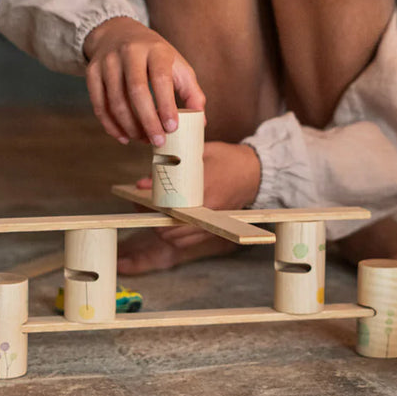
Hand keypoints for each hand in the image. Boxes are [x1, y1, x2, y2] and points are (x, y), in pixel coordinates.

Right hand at [83, 17, 205, 145]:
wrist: (118, 32)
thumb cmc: (154, 56)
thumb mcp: (177, 65)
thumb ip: (191, 91)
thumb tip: (200, 122)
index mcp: (156, 50)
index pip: (161, 78)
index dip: (166, 105)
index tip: (172, 127)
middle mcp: (130, 52)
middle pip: (136, 91)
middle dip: (148, 120)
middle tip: (158, 141)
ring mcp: (108, 61)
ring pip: (115, 100)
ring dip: (129, 126)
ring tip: (143, 140)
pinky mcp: (92, 71)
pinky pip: (99, 104)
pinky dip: (111, 125)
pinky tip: (124, 137)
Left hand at [136, 141, 261, 246]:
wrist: (255, 171)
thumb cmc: (228, 158)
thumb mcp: (200, 154)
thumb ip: (171, 168)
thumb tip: (142, 183)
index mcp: (206, 189)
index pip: (172, 208)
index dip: (153, 209)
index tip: (141, 201)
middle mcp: (210, 210)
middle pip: (173, 228)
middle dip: (154, 222)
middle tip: (143, 210)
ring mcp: (214, 221)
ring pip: (179, 239)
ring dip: (163, 232)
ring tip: (153, 218)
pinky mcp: (216, 228)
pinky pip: (190, 242)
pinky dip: (175, 238)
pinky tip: (168, 225)